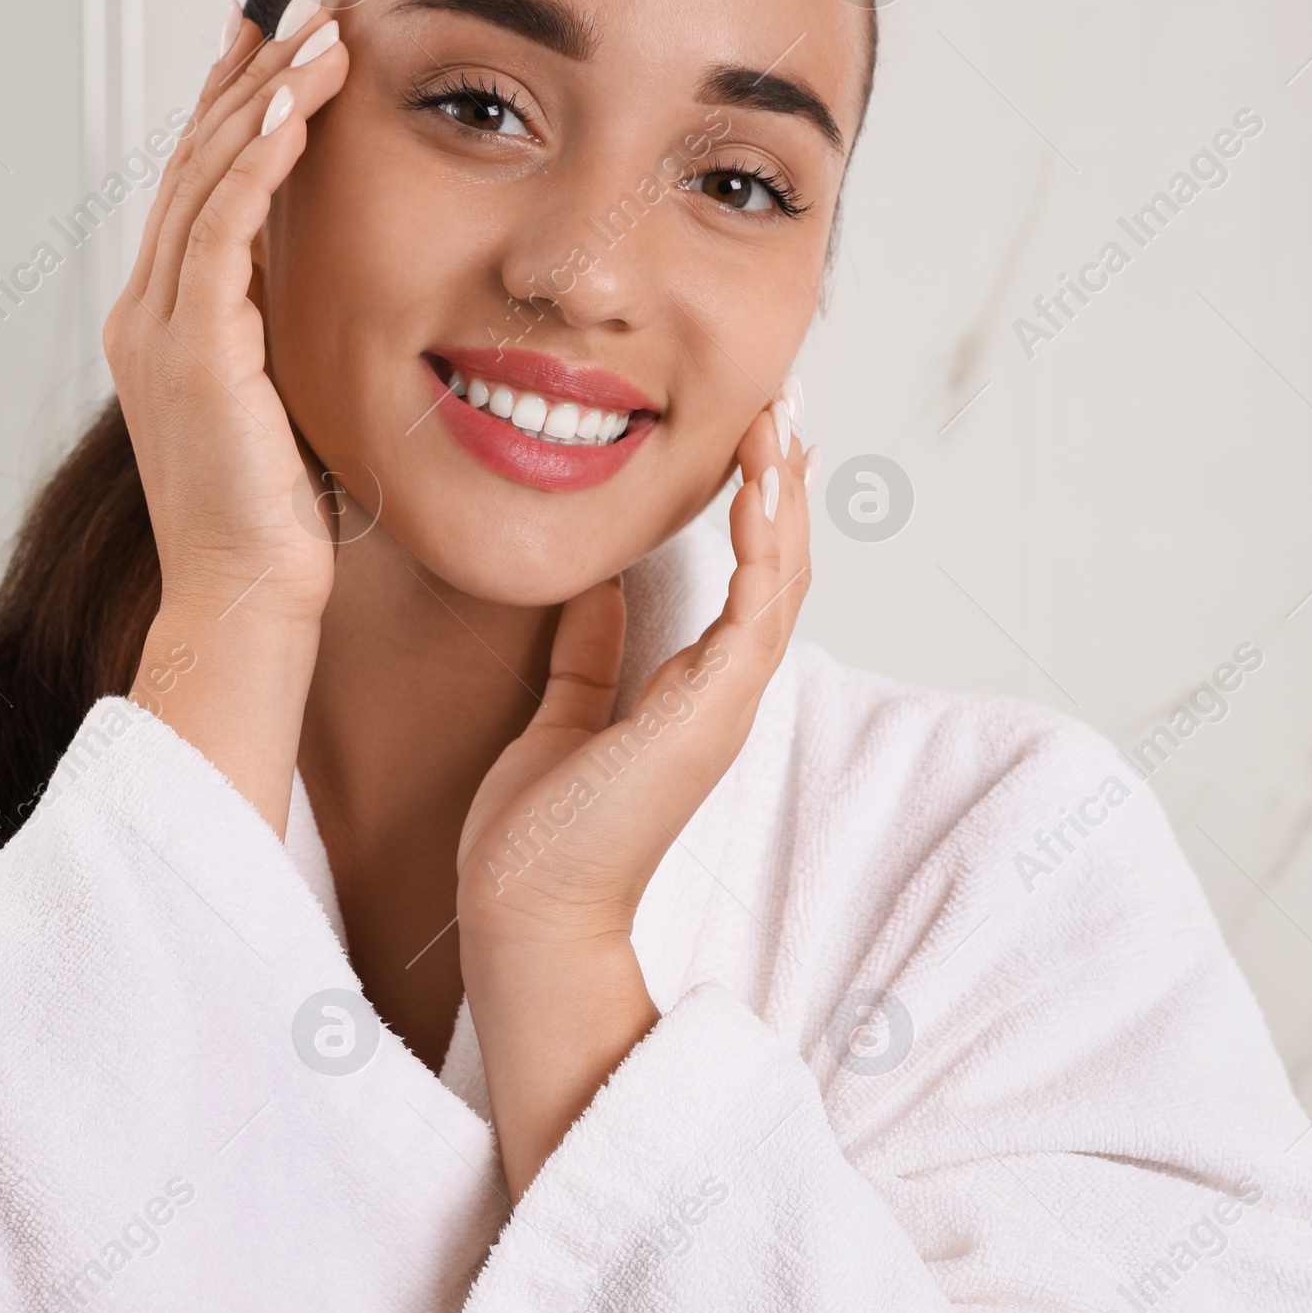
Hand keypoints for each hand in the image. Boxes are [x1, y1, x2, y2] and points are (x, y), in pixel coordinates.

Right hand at [105, 0, 349, 828]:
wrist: (248, 605)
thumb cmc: (283, 530)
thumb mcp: (288, 410)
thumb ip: (291, 345)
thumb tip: (344, 302)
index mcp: (168, 325)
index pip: (202, 185)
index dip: (242, 103)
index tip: (287, 36)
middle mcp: (148, 313)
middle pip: (196, 158)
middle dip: (254, 69)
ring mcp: (161, 329)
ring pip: (208, 174)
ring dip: (270, 92)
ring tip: (326, 23)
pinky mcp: (192, 347)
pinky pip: (224, 225)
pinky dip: (261, 155)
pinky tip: (305, 101)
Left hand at [457, 396, 811, 1199]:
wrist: (525, 910)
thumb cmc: (538, 834)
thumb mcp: (563, 714)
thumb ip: (589, 651)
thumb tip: (598, 586)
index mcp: (689, 690)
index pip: (742, 578)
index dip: (754, 503)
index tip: (750, 434)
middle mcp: (720, 692)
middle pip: (779, 565)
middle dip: (784, 480)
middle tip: (785, 402)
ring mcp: (724, 704)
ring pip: (782, 579)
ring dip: (786, 494)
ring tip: (783, 418)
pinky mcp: (711, 714)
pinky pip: (757, 613)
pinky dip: (765, 545)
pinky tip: (761, 485)